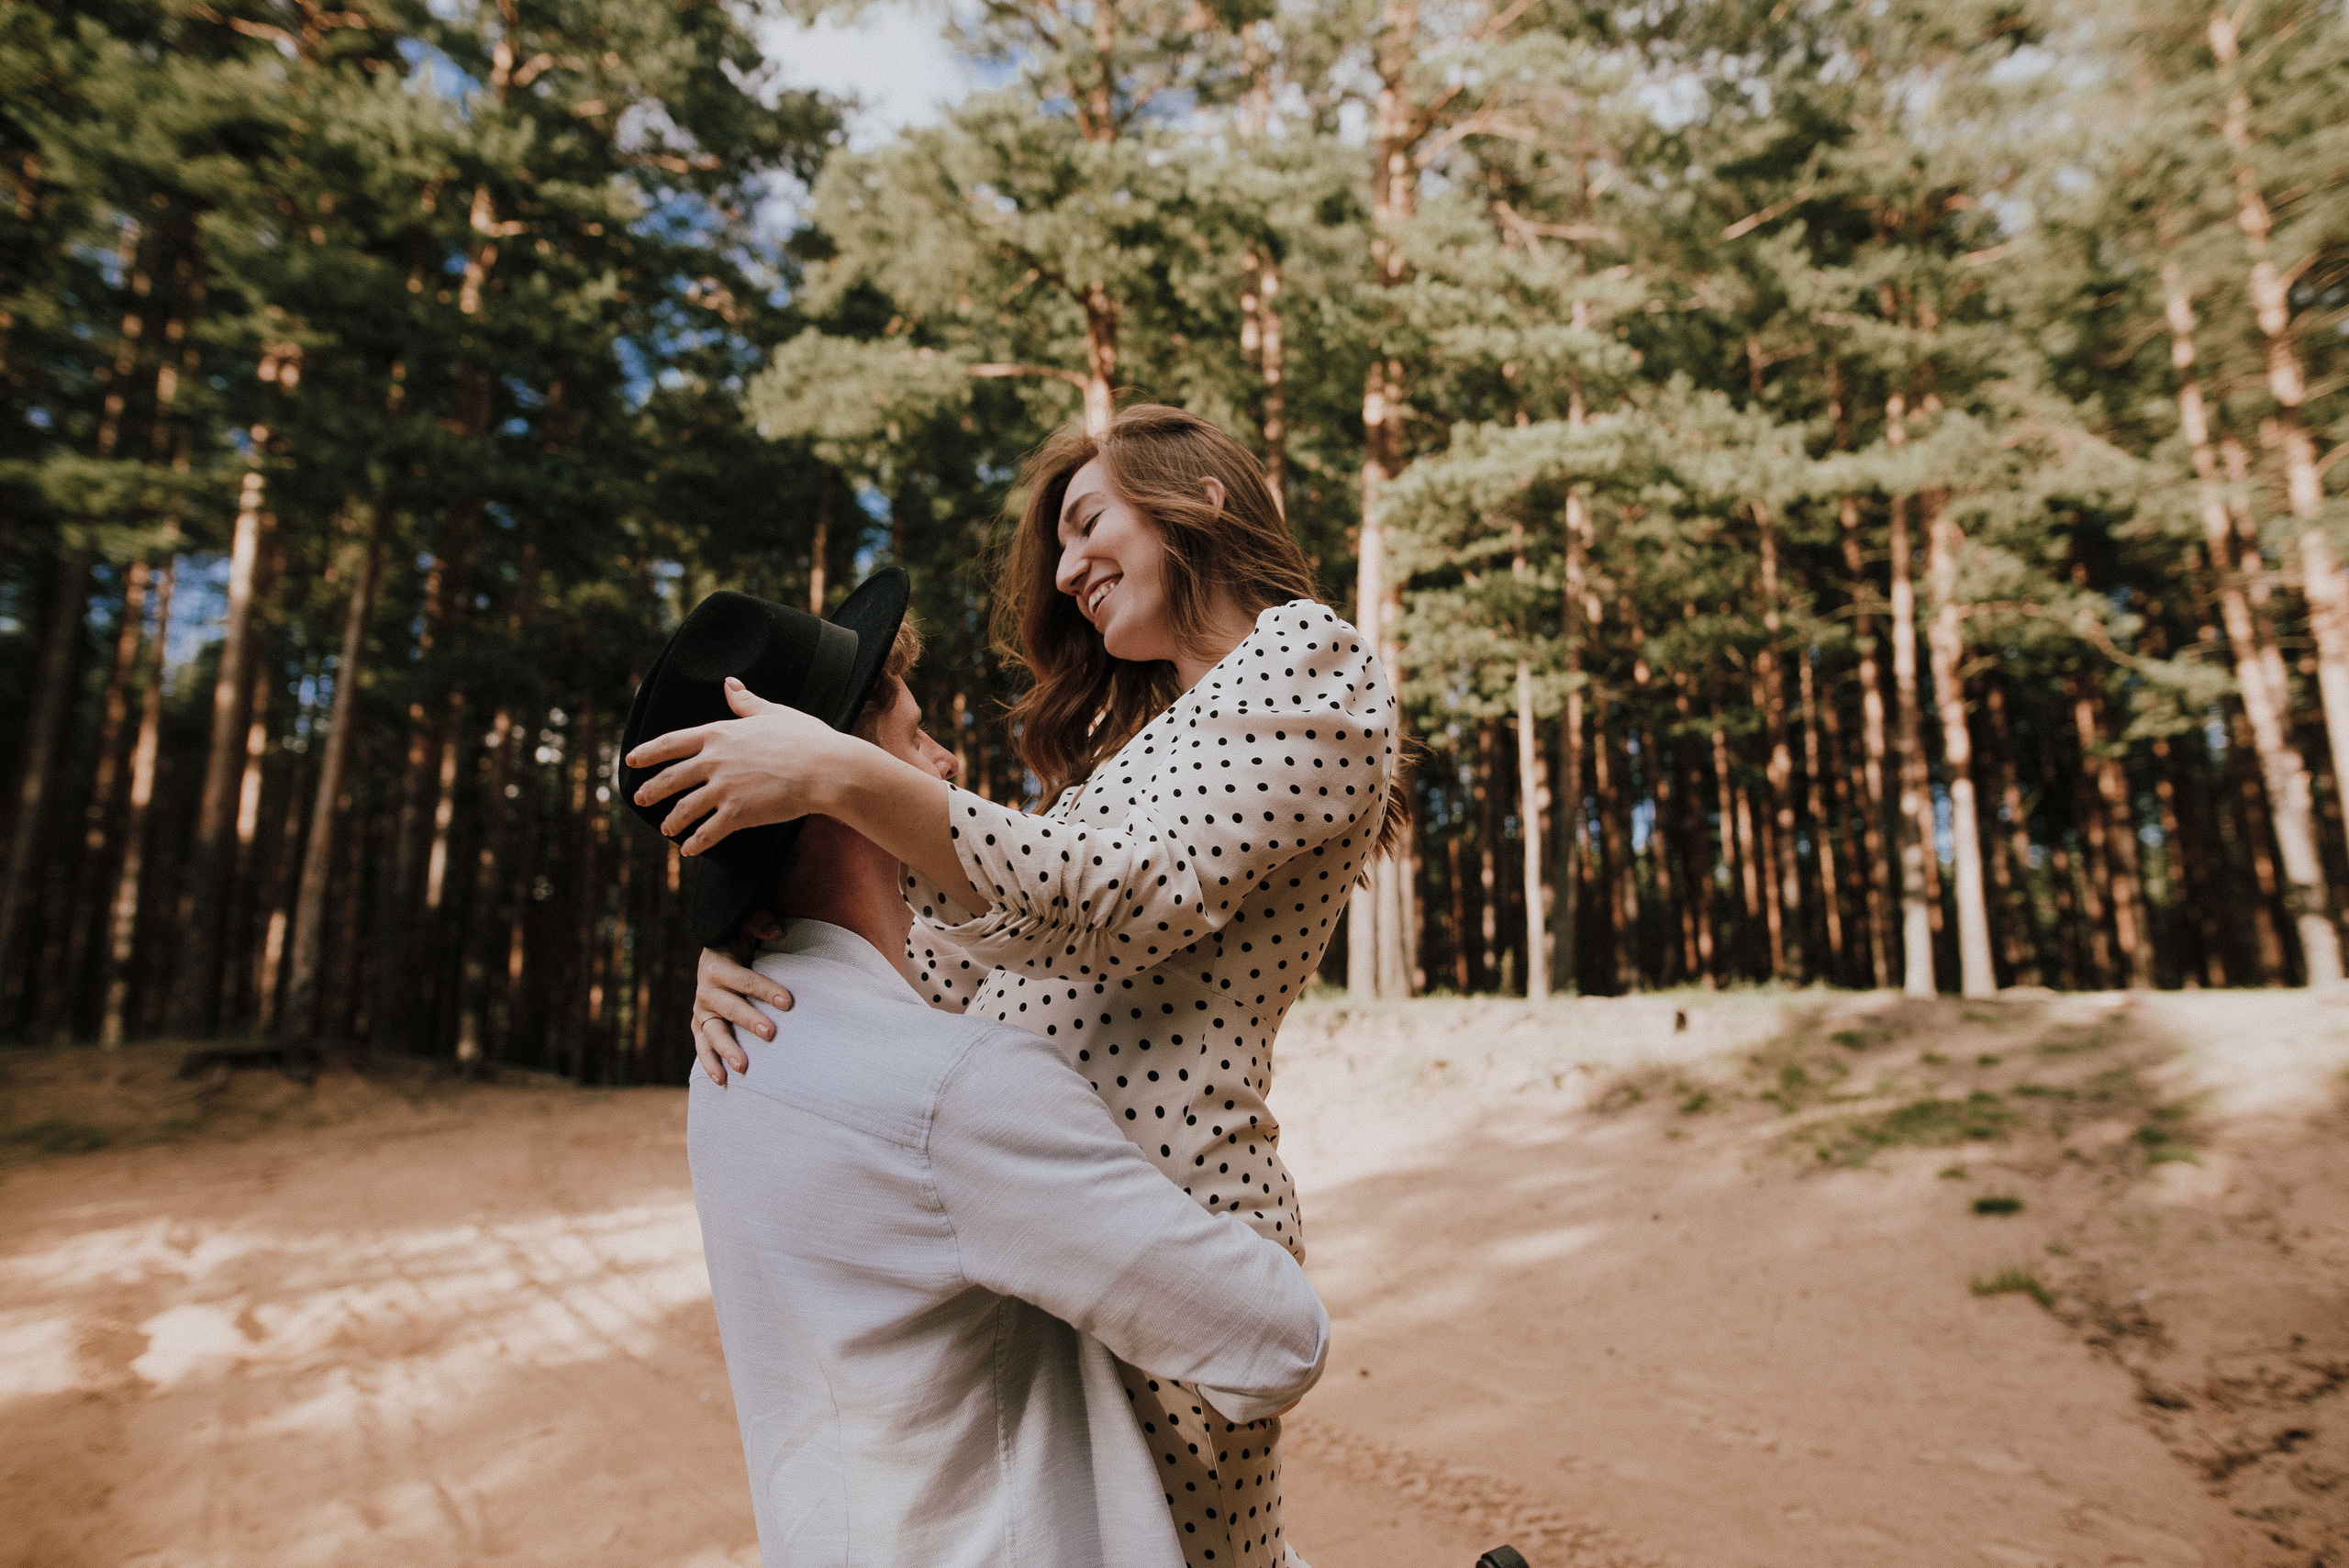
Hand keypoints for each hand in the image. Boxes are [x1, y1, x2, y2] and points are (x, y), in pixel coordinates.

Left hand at [626, 679, 863, 856]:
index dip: (648, 752)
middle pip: (670, 778)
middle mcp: (714, 761)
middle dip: (652, 789)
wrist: (824, 768)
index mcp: (719, 733)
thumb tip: (730, 684)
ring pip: (684, 808)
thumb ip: (746, 701)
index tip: (631, 759)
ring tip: (666, 829)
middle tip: (640, 797)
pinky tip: (689, 850)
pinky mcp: (737, 814)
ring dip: (672, 820)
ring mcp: (723, 789)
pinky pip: (708, 832)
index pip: (672, 742)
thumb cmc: (805, 738)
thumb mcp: (773, 713)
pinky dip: (696, 842)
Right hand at [691, 912, 792, 1085]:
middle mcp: (706, 990)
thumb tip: (776, 931)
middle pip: (729, 1008)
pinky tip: (721, 1082)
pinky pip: (702, 1048)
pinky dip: (709, 1064)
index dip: (765, 989)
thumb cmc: (739, 940)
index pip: (744, 979)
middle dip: (749, 1021)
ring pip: (713, 1033)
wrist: (718, 955)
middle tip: (770, 1033)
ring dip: (726, 1051)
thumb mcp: (745, 925)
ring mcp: (702, 1012)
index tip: (788, 1001)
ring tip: (743, 1067)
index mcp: (717, 966)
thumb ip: (759, 923)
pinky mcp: (702, 1027)